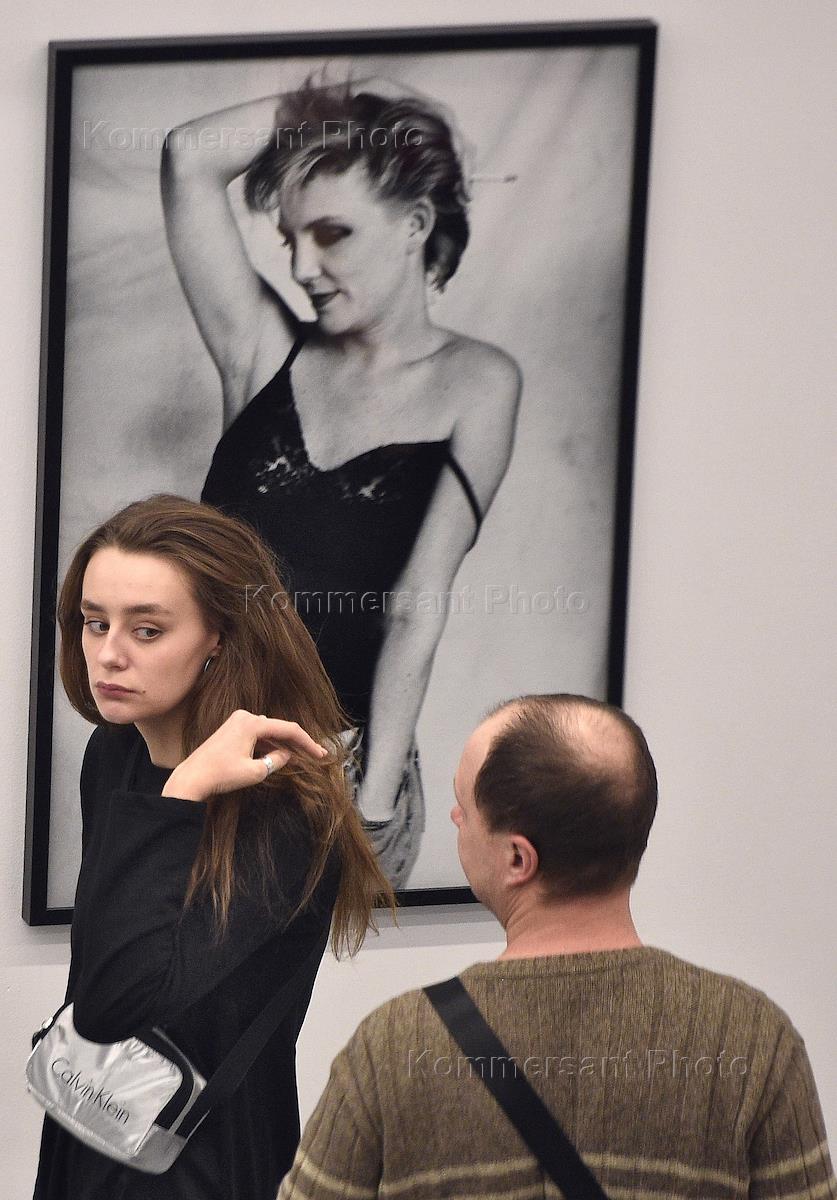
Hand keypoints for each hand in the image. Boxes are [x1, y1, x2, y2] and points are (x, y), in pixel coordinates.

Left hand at [162, 709, 327, 801]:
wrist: (192, 777)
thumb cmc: (222, 775)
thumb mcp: (255, 772)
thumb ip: (276, 760)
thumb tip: (286, 754)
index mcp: (252, 723)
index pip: (289, 730)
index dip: (308, 743)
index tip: (320, 754)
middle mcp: (245, 717)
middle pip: (279, 728)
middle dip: (298, 742)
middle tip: (315, 755)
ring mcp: (237, 721)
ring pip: (268, 732)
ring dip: (283, 744)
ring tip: (301, 757)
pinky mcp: (231, 729)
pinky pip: (257, 734)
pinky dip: (269, 744)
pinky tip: (279, 755)